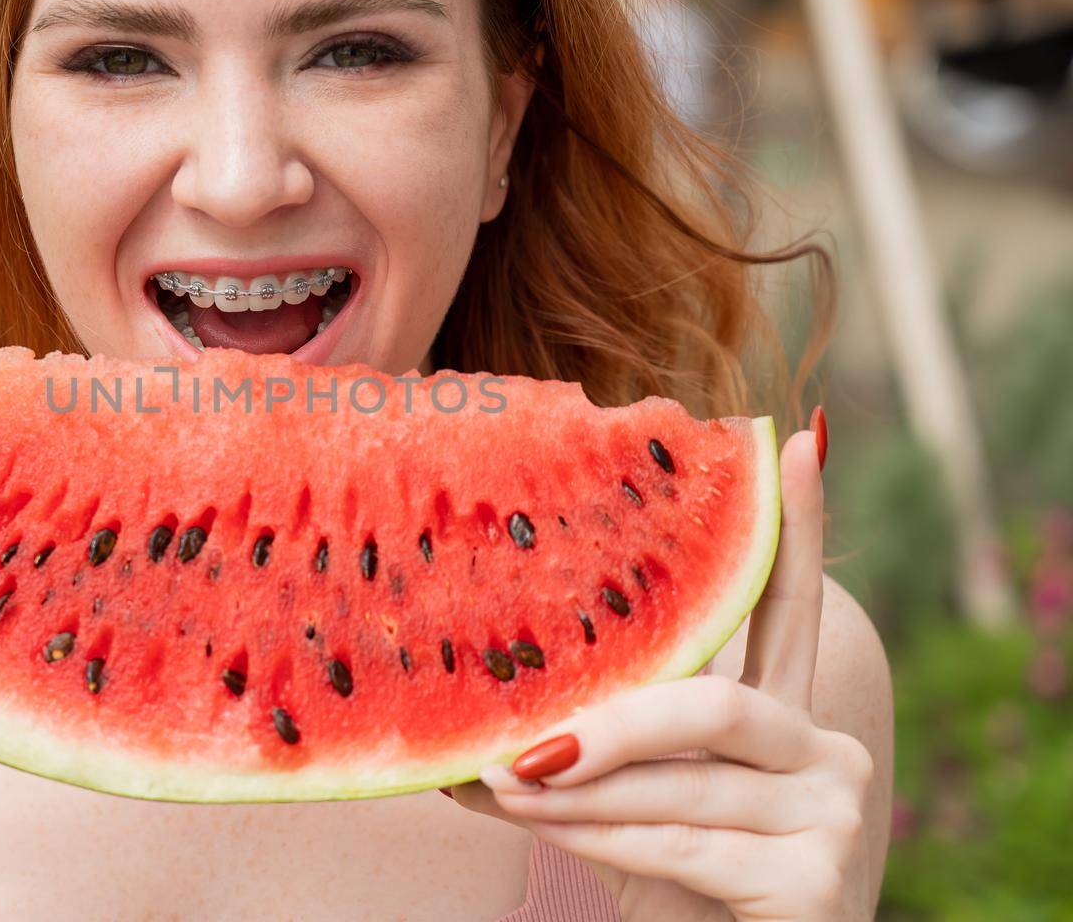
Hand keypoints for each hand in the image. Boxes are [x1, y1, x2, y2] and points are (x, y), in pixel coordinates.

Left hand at [447, 426, 878, 921]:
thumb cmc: (669, 884)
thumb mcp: (634, 799)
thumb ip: (598, 742)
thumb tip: (478, 699)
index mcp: (784, 717)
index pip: (788, 606)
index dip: (795, 525)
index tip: (792, 437)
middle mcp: (825, 750)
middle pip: (708, 702)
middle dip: (602, 724)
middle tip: (513, 743)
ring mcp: (836, 811)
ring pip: (679, 778)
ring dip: (571, 789)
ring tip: (490, 778)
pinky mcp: (818, 877)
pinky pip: (680, 843)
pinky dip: (594, 837)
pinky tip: (535, 822)